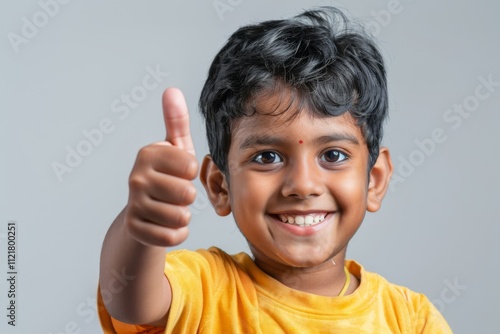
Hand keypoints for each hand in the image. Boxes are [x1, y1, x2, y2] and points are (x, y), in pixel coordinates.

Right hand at [124, 88, 197, 246]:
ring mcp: (133, 204)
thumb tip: (172, 90)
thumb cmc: (166, 175)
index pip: (190, 167)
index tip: (179, 172)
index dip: (191, 173)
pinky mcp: (135, 229)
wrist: (143, 211)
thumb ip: (176, 121)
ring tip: (170, 207)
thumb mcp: (175, 148)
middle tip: (174, 192)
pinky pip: (173, 236)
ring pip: (181, 217)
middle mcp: (136, 178)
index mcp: (148, 154)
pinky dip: (176, 233)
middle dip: (188, 197)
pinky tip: (165, 223)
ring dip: (182, 215)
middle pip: (187, 194)